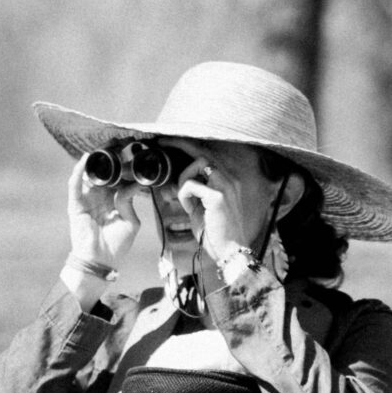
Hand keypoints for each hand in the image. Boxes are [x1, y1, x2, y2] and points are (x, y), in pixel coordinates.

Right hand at [67, 157, 142, 272]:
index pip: (118, 181)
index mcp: (113, 203)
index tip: (132, 155)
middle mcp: (99, 199)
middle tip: (117, 145)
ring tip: (101, 148)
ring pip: (89, 177)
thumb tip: (132, 185)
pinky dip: (78, 172)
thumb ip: (129, 202)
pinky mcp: (75, 205)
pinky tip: (84, 160)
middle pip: (103, 176)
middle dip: (109, 162)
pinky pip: (75, 185)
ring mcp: (86, 201)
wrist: (101, 261)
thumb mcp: (130, 222)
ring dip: (94, 163)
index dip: (123, 169)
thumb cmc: (116, 245)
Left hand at [171, 146, 279, 272]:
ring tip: (186, 199)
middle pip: (202, 153)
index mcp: (227, 181)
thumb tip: (172, 185)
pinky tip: (189, 209)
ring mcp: (226, 186)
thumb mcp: (199, 209)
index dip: (188, 145)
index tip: (169, 140)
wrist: (229, 252)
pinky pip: (191, 185)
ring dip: (184, 179)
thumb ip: (190, 194)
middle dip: (181, 145)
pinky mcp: (218, 196)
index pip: (208, 156)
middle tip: (162, 143)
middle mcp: (229, 179)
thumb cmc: (215, 233)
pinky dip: (184, 196)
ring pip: (197, 164)